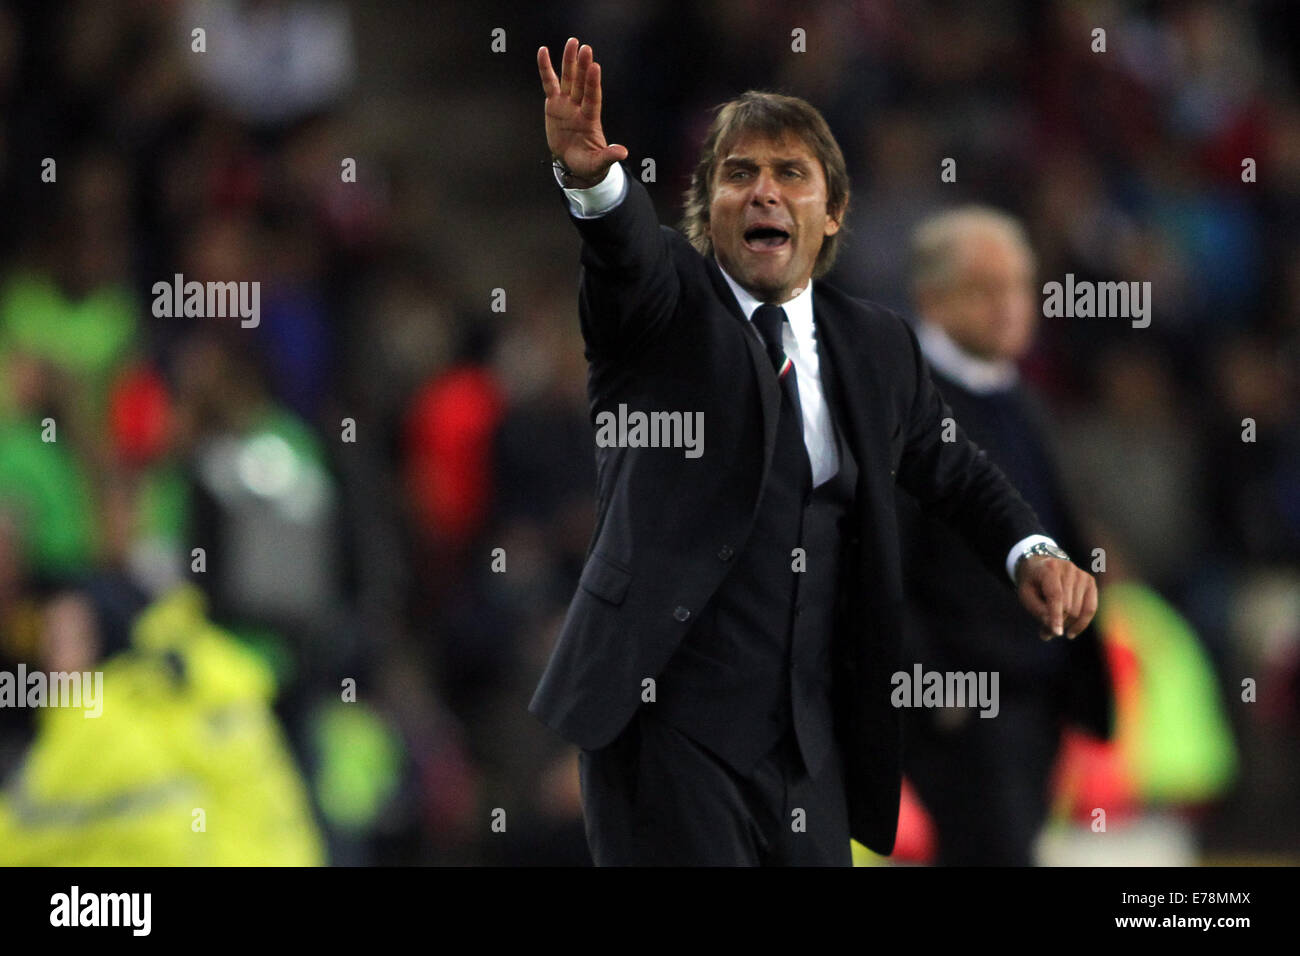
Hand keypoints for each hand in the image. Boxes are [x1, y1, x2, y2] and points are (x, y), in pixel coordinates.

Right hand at [537, 37, 627, 186]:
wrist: (573, 162)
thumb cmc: (588, 164)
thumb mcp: (598, 163)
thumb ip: (608, 156)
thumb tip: (623, 153)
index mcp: (590, 119)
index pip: (592, 98)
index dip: (592, 83)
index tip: (594, 67)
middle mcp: (579, 107)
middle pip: (581, 84)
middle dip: (582, 66)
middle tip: (585, 48)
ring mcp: (566, 104)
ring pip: (568, 79)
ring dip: (569, 61)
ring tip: (572, 42)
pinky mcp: (553, 105)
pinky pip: (549, 83)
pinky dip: (545, 68)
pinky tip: (543, 51)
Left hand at [1015, 556, 1097, 639]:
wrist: (1040, 566)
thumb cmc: (1032, 583)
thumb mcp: (1026, 595)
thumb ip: (1038, 611)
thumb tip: (1054, 628)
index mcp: (1049, 568)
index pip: (1056, 596)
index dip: (1056, 616)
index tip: (1057, 633)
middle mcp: (1069, 569)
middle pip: (1068, 607)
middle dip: (1057, 623)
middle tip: (1044, 633)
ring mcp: (1082, 575)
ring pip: (1078, 611)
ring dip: (1065, 624)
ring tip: (1052, 628)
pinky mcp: (1090, 582)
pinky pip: (1091, 609)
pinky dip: (1081, 623)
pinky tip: (1072, 632)